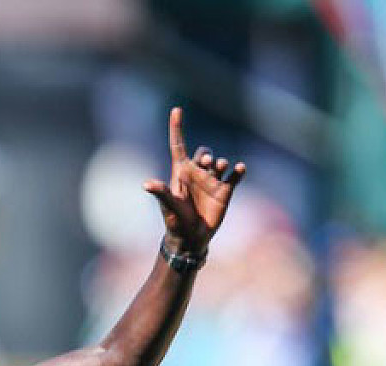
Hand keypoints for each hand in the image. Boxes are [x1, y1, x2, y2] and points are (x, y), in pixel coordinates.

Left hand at [144, 107, 245, 252]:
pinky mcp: (225, 190)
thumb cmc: (175, 221)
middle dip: (206, 155)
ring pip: (219, 162)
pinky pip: (234, 176)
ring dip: (221, 163)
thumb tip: (147, 184)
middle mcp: (197, 174)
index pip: (178, 145)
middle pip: (203, 153)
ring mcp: (211, 181)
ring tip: (219, 168)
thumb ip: (160, 193)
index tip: (177, 109)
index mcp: (180, 172)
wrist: (191, 237)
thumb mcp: (168, 206)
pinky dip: (237, 171)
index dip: (177, 128)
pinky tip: (238, 169)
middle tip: (206, 163)